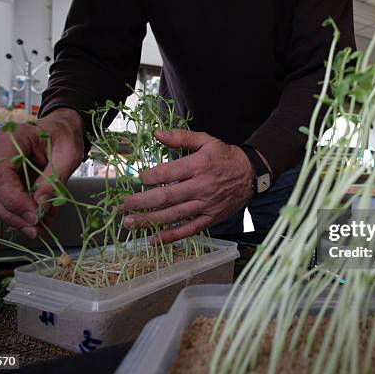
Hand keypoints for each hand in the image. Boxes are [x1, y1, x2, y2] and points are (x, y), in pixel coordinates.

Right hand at [0, 108, 84, 237]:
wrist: (59, 129)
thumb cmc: (63, 137)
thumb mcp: (68, 155)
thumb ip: (54, 180)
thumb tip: (40, 206)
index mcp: (8, 138)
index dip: (13, 201)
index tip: (35, 217)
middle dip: (11, 215)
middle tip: (36, 229)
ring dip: (12, 217)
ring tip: (39, 225)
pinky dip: (13, 212)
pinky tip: (34, 217)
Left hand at [121, 130, 254, 242]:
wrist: (251, 174)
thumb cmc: (225, 156)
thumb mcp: (206, 140)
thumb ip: (181, 137)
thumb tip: (156, 134)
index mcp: (198, 166)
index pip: (169, 173)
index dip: (151, 177)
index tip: (139, 178)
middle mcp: (201, 187)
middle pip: (167, 197)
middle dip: (142, 202)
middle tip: (123, 205)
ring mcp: (205, 205)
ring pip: (174, 215)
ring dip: (150, 220)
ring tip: (130, 223)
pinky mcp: (210, 218)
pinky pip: (189, 230)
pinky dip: (171, 236)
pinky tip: (154, 239)